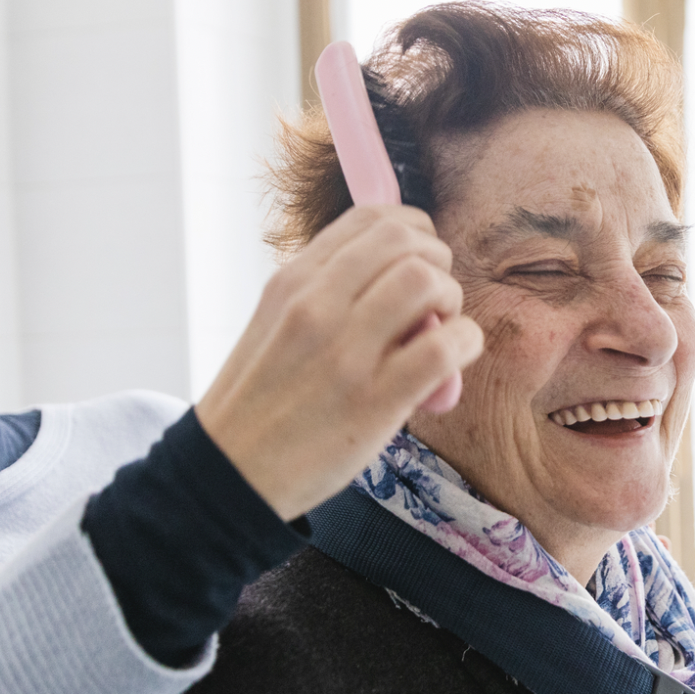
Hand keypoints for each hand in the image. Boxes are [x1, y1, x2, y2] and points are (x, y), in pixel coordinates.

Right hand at [195, 205, 483, 519]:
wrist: (231, 475)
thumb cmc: (262, 401)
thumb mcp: (276, 325)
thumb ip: (330, 294)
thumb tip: (401, 278)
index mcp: (292, 282)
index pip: (370, 218)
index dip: (414, 230)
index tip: (420, 259)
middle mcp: (316, 306)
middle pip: (406, 242)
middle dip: (438, 263)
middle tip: (435, 302)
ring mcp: (345, 353)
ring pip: (426, 281)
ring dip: (452, 299)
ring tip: (441, 331)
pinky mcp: (374, 401)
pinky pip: (443, 347)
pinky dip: (464, 344)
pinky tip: (452, 363)